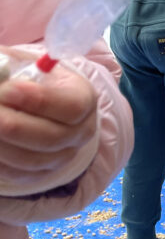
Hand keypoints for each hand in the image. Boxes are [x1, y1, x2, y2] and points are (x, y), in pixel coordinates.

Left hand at [0, 60, 97, 191]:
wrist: (36, 106)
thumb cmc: (29, 79)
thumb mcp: (24, 65)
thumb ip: (8, 67)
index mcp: (83, 99)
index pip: (72, 107)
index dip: (40, 101)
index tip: (8, 89)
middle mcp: (80, 132)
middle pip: (50, 138)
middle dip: (13, 126)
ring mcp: (63, 157)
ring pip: (31, 160)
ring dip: (2, 145)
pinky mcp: (41, 173)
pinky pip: (18, 173)